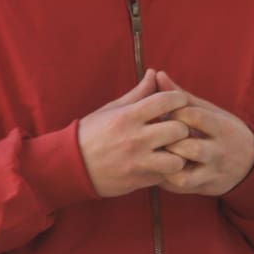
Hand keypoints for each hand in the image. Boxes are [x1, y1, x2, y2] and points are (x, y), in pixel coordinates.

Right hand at [77, 69, 191, 197]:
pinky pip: (166, 177)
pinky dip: (170, 171)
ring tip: (176, 149)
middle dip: (184, 127)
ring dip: (180, 154)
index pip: (166, 101)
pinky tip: (167, 164)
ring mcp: (137, 162)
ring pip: (177, 159)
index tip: (180, 102)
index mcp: (128, 116)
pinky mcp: (138, 180)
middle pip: (178, 130)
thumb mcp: (112, 109)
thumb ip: (138, 93)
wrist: (69, 166)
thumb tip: (155, 72)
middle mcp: (135, 139)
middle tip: (180, 127)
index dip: (179, 99)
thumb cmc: (92, 133)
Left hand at [155, 71, 253, 196]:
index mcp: (222, 126)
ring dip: (165, 161)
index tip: (158, 111)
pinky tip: (158, 167)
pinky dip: (166, 177)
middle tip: (150, 135)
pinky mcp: (205, 187)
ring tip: (153, 153)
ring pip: (184, 171)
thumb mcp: (210, 111)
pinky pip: (181, 185)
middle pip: (190, 147)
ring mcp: (213, 171)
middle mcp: (219, 150)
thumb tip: (157, 74)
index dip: (173, 112)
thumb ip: (182, 97)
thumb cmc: (224, 130)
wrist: (251, 163)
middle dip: (167, 141)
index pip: (195, 117)